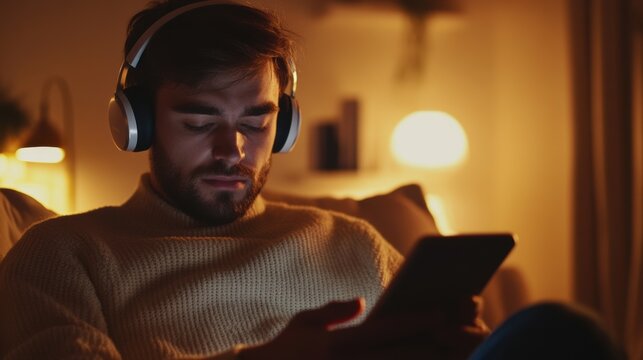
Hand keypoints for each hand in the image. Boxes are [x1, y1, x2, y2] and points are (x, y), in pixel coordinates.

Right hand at [239, 297, 489, 359]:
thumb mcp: (303, 324)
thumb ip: (333, 312)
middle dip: (438, 345)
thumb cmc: (282, 351)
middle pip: (404, 354)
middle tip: (468, 334)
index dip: (418, 318)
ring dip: (431, 359)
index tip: (444, 311)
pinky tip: (430, 359)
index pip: (387, 327)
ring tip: (461, 351)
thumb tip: (358, 302)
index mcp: (341, 343)